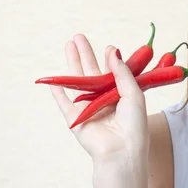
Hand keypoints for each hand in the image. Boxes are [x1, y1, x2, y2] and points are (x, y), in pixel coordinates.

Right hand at [50, 34, 148, 162]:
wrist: (122, 150)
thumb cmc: (134, 125)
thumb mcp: (133, 93)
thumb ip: (122, 72)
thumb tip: (111, 50)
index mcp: (120, 97)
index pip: (112, 74)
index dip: (109, 60)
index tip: (108, 47)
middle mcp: (104, 101)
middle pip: (91, 73)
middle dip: (85, 54)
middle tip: (78, 36)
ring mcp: (89, 110)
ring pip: (77, 82)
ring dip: (72, 64)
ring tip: (68, 45)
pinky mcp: (76, 120)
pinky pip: (64, 103)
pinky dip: (58, 92)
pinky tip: (53, 80)